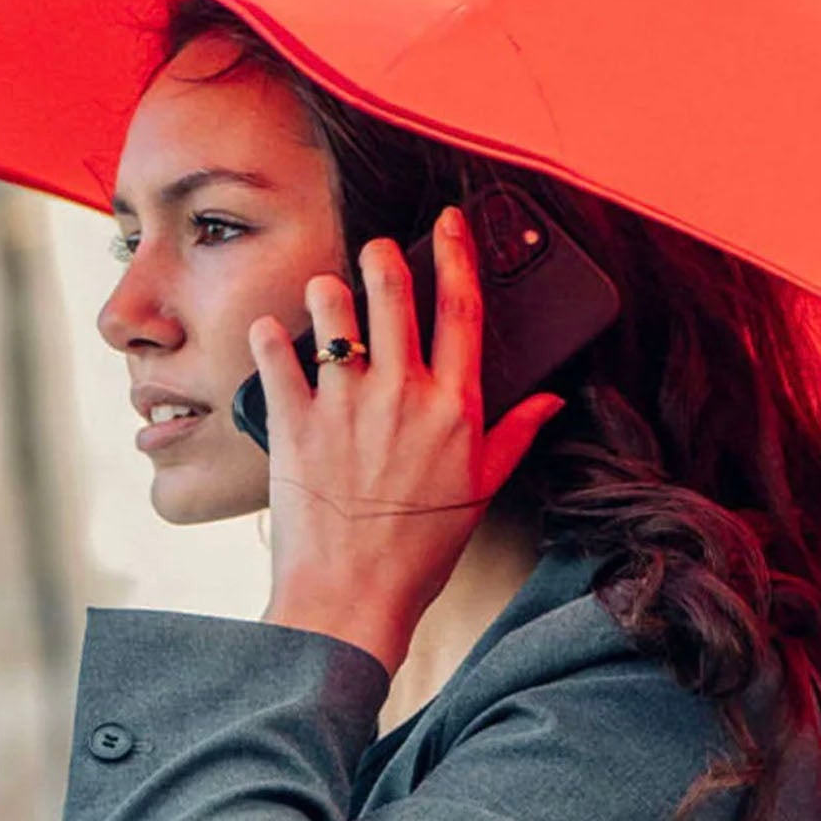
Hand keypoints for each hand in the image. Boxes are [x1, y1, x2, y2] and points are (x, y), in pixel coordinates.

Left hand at [247, 206, 565, 670]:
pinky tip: (270, 333)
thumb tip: (550, 401)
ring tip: (324, 294)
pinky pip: (274, 356)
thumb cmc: (418, 552)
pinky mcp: (292, 422)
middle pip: (392, 291)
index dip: (457, 253)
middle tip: (374, 249)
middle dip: (381, 256)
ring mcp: (344, 404)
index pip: (462, 307)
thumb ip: (514, 436)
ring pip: (332, 312)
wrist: (352, 597)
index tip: (449, 223)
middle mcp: (400, 393)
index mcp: (453, 407)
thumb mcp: (480, 492)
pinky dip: (269, 337)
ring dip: (326, 292)